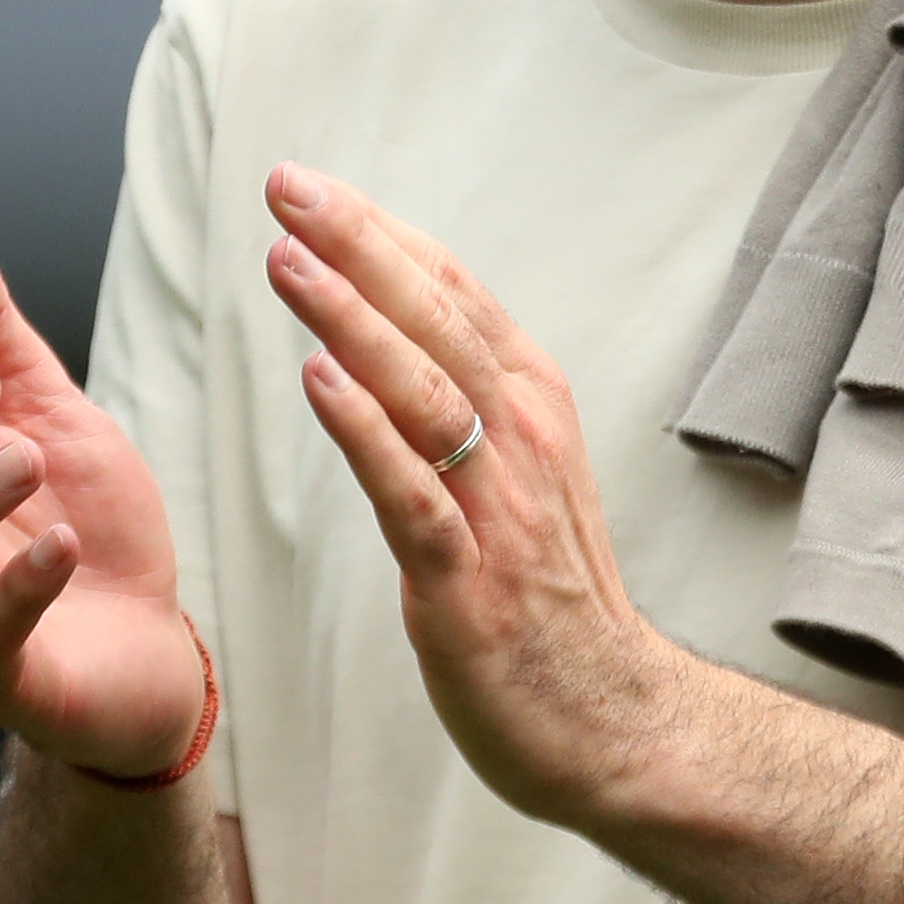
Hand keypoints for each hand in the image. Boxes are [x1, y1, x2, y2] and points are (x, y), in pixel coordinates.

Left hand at [258, 164, 693, 823]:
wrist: (614, 719)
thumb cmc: (553, 597)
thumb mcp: (522, 471)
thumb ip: (467, 399)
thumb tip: (394, 327)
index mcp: (532, 404)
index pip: (453, 293)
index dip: (381, 233)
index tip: (311, 184)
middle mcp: (522, 438)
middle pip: (435, 320)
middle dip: (358, 246)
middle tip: (289, 187)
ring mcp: (499, 508)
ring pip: (422, 390)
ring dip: (352, 319)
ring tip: (289, 262)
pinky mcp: (468, 581)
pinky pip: (412, 493)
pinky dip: (365, 432)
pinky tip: (318, 381)